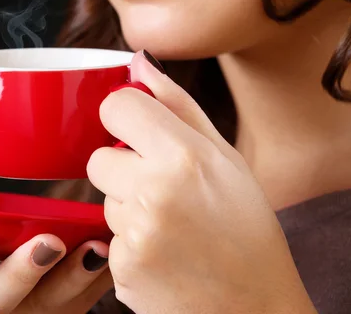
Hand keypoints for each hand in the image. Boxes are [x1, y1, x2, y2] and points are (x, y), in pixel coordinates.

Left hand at [87, 51, 315, 313]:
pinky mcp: (121, 267)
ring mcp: (135, 234)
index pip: (116, 106)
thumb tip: (137, 62)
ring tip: (170, 226)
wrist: (253, 307)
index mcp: (184, 156)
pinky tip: (163, 252)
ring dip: (128, 207)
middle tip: (161, 189)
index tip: (136, 130)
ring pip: (103, 200)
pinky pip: (107, 238)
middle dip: (121, 168)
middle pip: (97, 158)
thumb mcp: (226, 158)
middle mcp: (154, 192)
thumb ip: (177, 106)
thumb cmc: (246, 229)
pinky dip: (129, 242)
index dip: (124, 117)